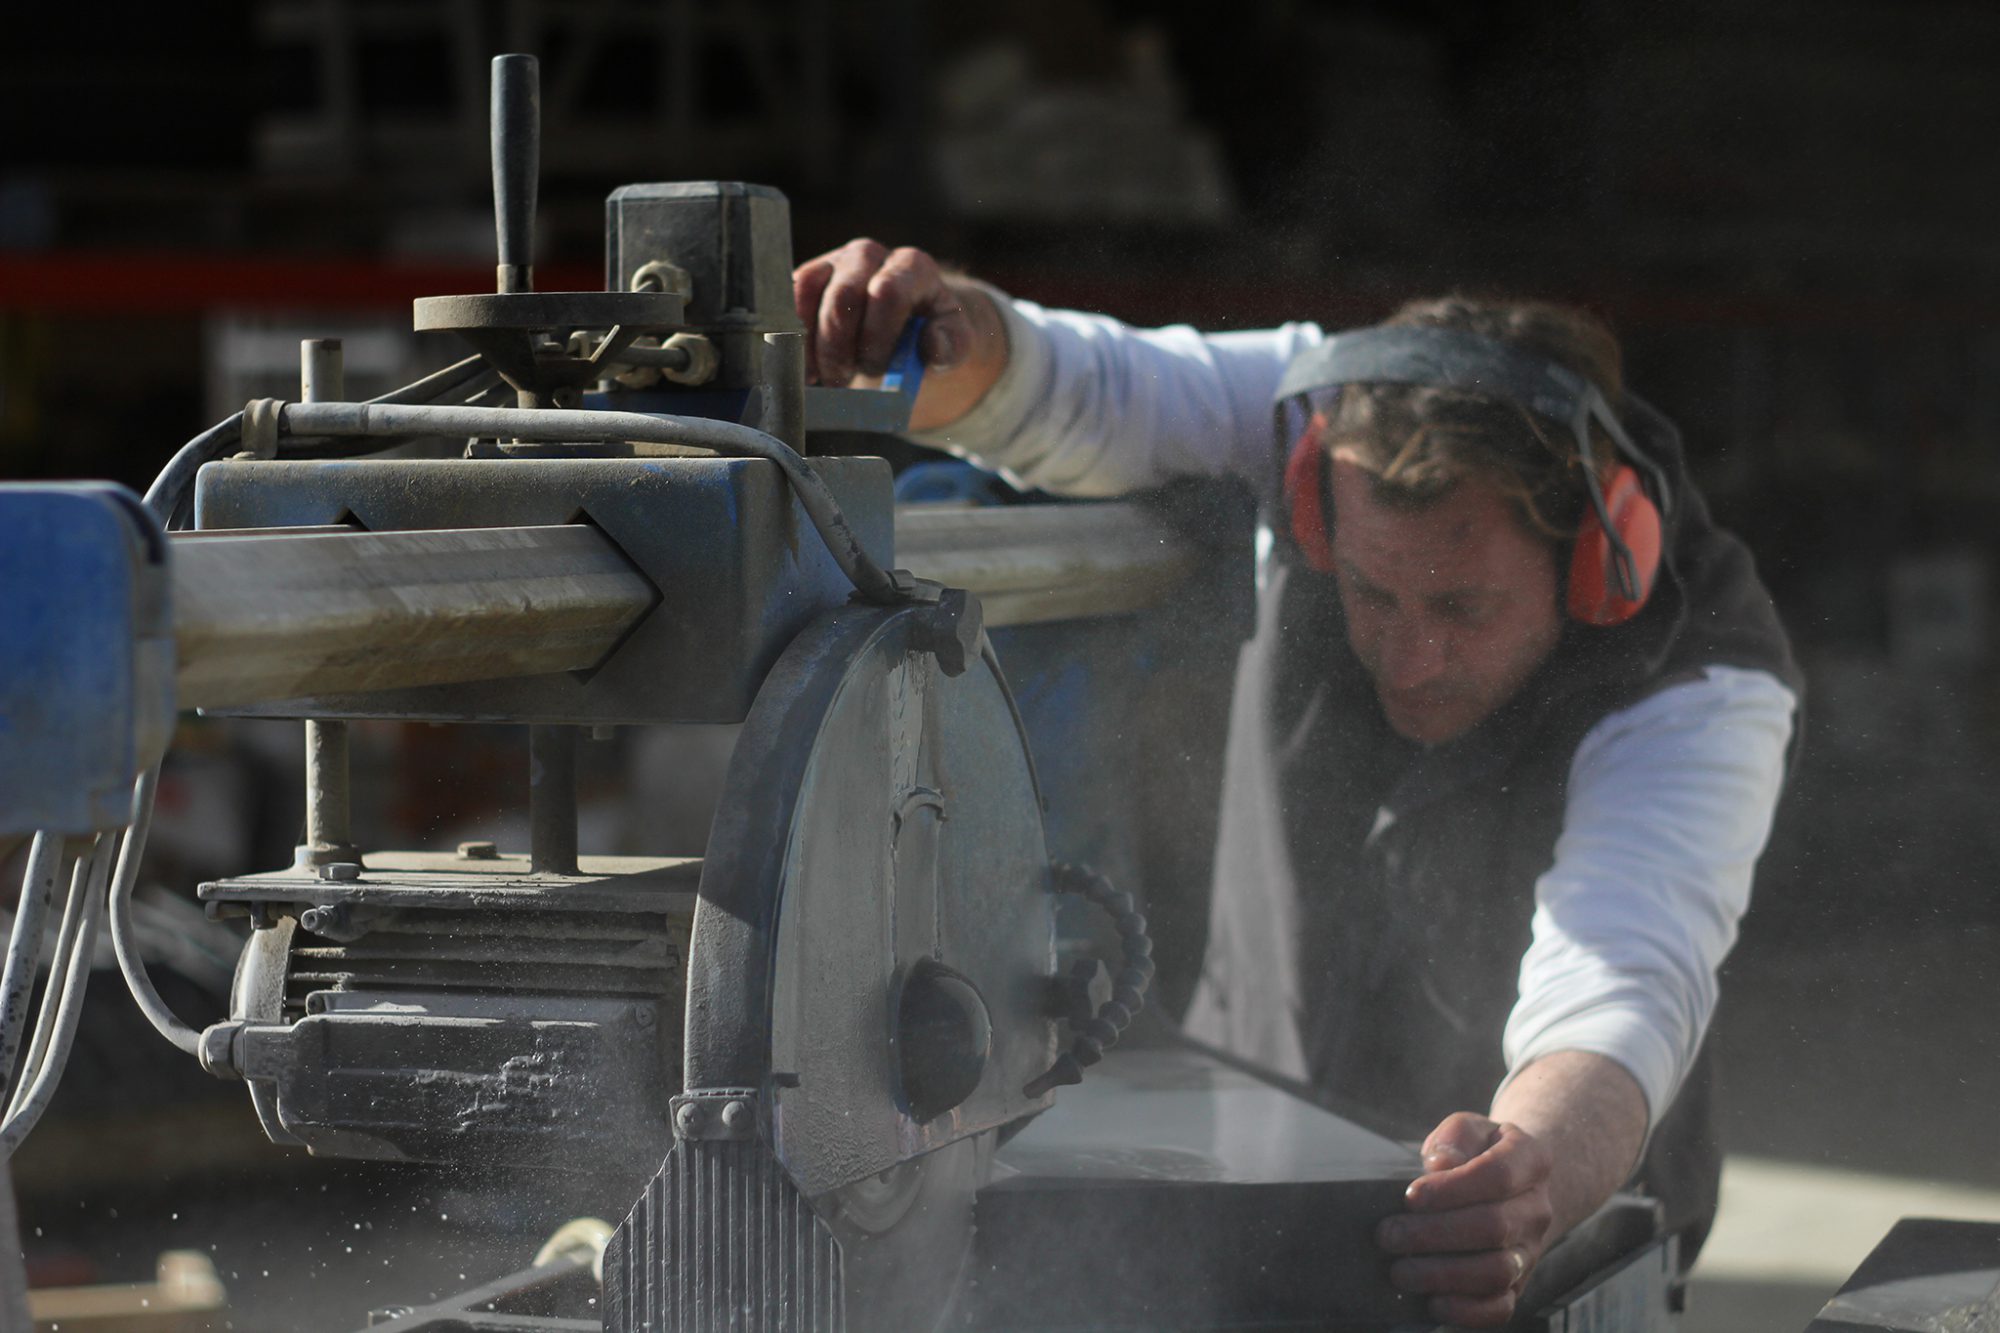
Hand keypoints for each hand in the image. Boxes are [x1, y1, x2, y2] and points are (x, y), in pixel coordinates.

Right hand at [792, 239, 973, 387]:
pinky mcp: (809, 277)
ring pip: (808, 294)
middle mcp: (870, 255)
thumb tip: (931, 344)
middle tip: (845, 378)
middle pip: (843, 295)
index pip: (888, 292)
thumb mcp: (955, 344)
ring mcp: (835, 262)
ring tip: (826, 375)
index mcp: (912, 266)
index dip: (878, 337)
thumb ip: (953, 344)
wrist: (904, 329)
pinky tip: (806, 366)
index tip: (878, 368)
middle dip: (840, 347)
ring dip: (813, 345)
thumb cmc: (928, 337)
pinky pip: (789, 301)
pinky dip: (793, 338)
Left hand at [1376, 1111, 1555, 1327]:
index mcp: (1531, 1161)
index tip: (1411, 1197)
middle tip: (1388, 1236)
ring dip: (1443, 1275)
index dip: (1452, 1189)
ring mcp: (1530, 1250)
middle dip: (1434, 1234)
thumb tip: (1440, 1165)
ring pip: (1496, 1271)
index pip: (1498, 1176)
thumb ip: (1456, 1138)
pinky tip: (1431, 1302)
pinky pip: (1501, 1307)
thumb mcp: (1468, 1128)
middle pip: (1493, 1227)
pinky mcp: (1518, 1284)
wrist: (1515, 1185)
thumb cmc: (1477, 1152)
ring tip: (1400, 1271)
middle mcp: (1537, 1210)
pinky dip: (1467, 1311)